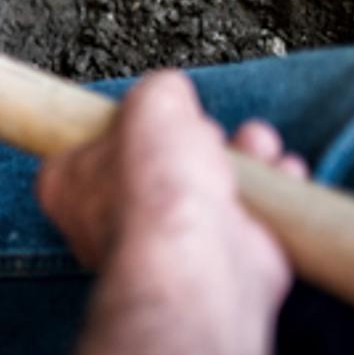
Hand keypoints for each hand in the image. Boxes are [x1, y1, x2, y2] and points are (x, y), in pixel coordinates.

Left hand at [36, 71, 304, 321]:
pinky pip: (252, 215)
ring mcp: (172, 244)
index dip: (132, 122)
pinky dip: (272, 190)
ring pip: (212, 185)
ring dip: (245, 156)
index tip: (156, 111)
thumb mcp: (151, 105)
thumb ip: (159, 92)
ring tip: (255, 143)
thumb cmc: (158, 195)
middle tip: (207, 132)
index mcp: (73, 186)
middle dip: (200, 137)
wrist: (203, 263)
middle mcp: (116, 221)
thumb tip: (171, 92)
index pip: (93, 144)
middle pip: (163, 161)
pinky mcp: (225, 260)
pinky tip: (281, 171)